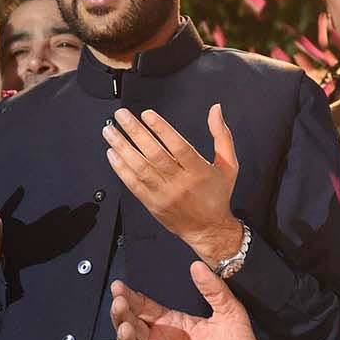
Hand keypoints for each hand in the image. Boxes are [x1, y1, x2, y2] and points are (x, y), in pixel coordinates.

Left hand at [103, 104, 243, 268]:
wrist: (208, 230)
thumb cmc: (217, 195)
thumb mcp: (229, 164)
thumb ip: (221, 135)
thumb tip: (215, 110)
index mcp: (199, 172)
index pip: (178, 147)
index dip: (162, 129)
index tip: (147, 114)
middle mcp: (180, 183)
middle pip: (155, 155)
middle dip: (135, 132)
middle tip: (121, 115)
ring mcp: (164, 195)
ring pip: (140, 168)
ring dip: (122, 148)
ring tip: (110, 131)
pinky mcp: (152, 204)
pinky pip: (133, 185)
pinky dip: (121, 168)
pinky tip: (112, 154)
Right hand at [110, 263, 279, 339]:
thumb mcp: (230, 312)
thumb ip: (214, 289)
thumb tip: (197, 265)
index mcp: (171, 322)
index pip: (143, 307)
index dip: (129, 297)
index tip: (118, 286)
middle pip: (132, 326)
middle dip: (121, 314)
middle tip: (118, 302)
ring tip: (125, 327)